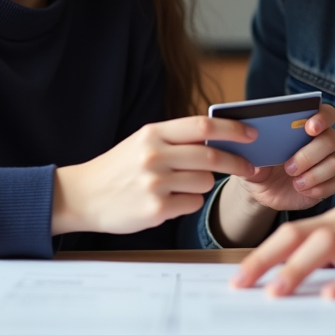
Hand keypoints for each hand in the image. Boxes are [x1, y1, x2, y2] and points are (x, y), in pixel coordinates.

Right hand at [53, 116, 255, 235]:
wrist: (83, 195)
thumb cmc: (118, 168)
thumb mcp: (143, 142)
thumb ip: (176, 139)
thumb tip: (219, 137)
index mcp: (153, 133)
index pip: (203, 126)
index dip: (232, 129)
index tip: (251, 134)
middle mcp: (154, 155)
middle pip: (211, 156)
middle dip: (237, 162)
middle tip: (249, 166)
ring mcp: (155, 183)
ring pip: (204, 182)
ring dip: (201, 184)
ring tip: (177, 185)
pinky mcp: (156, 209)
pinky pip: (192, 204)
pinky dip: (187, 203)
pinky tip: (166, 201)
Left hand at [230, 103, 334, 209]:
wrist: (264, 190)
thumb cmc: (259, 165)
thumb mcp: (249, 160)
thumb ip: (250, 155)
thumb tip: (255, 156)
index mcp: (305, 126)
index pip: (326, 113)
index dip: (322, 117)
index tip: (309, 127)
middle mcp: (321, 141)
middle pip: (332, 138)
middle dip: (310, 152)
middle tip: (289, 166)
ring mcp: (328, 162)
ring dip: (314, 173)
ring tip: (294, 181)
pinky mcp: (330, 183)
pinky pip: (333, 184)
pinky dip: (316, 188)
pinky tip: (301, 189)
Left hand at [231, 204, 334, 296]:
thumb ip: (328, 264)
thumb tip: (283, 288)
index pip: (290, 235)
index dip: (262, 255)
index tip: (238, 279)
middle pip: (300, 234)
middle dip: (268, 259)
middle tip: (244, 284)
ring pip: (328, 242)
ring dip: (299, 268)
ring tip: (278, 292)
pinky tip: (333, 296)